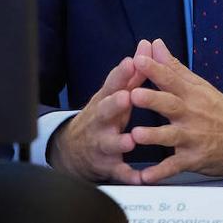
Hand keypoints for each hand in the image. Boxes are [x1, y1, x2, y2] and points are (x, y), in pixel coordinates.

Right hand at [48, 40, 152, 183]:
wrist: (75, 151)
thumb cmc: (104, 117)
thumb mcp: (115, 94)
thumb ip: (133, 73)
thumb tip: (148, 44)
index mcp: (106, 101)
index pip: (112, 84)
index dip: (121, 74)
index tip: (131, 62)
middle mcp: (101, 121)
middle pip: (105, 110)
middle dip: (115, 104)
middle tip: (126, 97)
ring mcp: (102, 143)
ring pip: (109, 142)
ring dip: (119, 141)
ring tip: (129, 140)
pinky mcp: (107, 165)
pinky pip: (118, 172)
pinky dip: (128, 175)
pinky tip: (139, 178)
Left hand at [129, 38, 222, 183]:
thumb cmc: (217, 110)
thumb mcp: (199, 86)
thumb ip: (173, 67)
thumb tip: (155, 43)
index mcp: (190, 94)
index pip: (171, 79)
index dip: (155, 69)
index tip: (139, 59)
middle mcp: (191, 115)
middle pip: (170, 105)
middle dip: (152, 100)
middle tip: (133, 95)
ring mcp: (192, 138)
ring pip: (171, 136)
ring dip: (154, 136)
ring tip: (136, 135)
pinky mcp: (193, 159)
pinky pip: (175, 166)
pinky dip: (160, 173)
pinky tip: (144, 178)